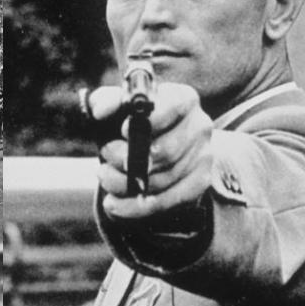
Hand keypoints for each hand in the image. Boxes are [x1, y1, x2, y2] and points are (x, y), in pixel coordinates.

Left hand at [89, 82, 213, 219]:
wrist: (144, 147)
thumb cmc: (128, 122)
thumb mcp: (114, 107)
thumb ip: (105, 101)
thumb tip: (101, 110)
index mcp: (183, 99)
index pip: (175, 106)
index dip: (147, 121)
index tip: (122, 130)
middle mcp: (199, 127)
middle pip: (167, 151)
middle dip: (129, 159)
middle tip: (106, 157)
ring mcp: (202, 157)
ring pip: (163, 179)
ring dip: (126, 183)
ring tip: (105, 176)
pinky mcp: (198, 183)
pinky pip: (168, 201)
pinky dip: (136, 206)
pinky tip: (114, 203)